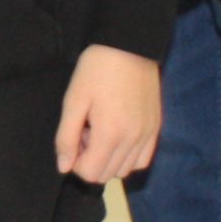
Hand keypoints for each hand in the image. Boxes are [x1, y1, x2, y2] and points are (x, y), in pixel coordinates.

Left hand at [55, 43, 163, 183]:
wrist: (128, 47)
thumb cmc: (95, 70)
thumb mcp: (73, 101)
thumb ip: (66, 137)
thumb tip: (64, 167)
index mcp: (110, 134)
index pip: (91, 173)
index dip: (75, 161)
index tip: (74, 137)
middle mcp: (133, 140)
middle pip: (107, 174)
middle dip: (90, 160)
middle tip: (85, 131)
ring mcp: (148, 135)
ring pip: (126, 170)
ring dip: (108, 158)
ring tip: (100, 130)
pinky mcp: (156, 128)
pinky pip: (143, 159)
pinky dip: (127, 156)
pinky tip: (117, 135)